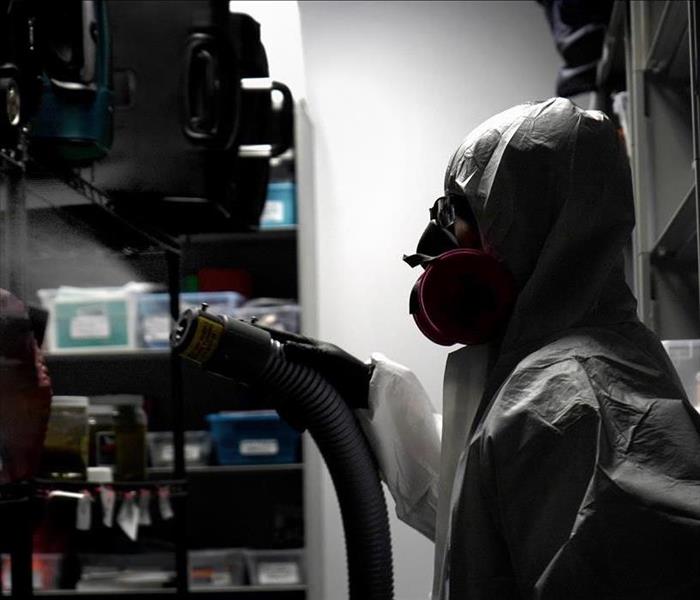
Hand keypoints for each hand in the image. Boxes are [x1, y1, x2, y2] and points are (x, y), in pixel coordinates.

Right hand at [253, 324, 371, 408]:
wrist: (364, 392)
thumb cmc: (349, 370)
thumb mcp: (330, 358)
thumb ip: (308, 352)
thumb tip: (285, 347)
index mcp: (304, 347)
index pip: (277, 338)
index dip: (260, 334)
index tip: (242, 329)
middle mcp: (298, 363)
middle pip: (270, 369)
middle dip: (264, 382)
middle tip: (253, 388)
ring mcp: (300, 380)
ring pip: (278, 391)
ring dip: (283, 406)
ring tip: (294, 418)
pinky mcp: (303, 397)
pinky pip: (289, 407)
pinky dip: (292, 416)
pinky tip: (300, 425)